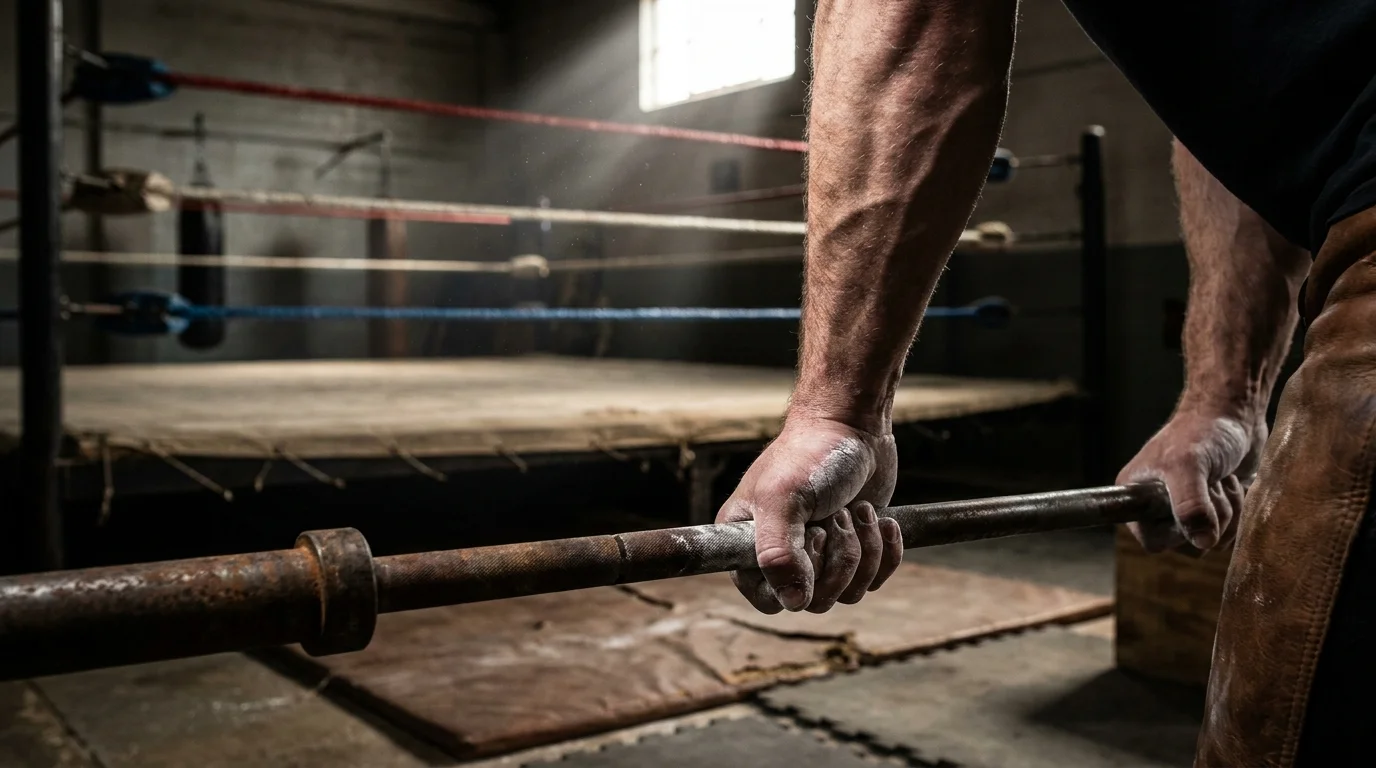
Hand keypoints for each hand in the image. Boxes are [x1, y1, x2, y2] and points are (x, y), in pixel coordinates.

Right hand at [716, 416, 903, 613]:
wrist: (853, 426)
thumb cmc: (810, 455)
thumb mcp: (784, 499)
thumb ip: (778, 553)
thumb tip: (793, 603)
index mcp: (749, 543)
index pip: (768, 598)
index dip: (795, 582)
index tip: (811, 539)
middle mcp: (782, 554)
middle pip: (815, 600)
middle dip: (838, 559)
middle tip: (837, 515)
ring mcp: (820, 555)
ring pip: (847, 593)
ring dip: (863, 552)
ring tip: (860, 511)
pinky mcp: (853, 550)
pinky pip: (873, 580)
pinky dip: (885, 553)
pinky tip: (883, 520)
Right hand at [1117, 411, 1265, 552]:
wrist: (1235, 414)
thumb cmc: (1202, 432)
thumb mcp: (1188, 466)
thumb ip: (1190, 506)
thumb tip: (1202, 543)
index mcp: (1137, 497)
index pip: (1153, 541)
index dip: (1177, 530)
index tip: (1192, 502)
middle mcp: (1158, 508)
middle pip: (1188, 545)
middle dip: (1211, 517)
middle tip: (1213, 485)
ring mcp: (1188, 511)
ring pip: (1213, 540)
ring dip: (1230, 513)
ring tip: (1225, 480)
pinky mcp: (1215, 511)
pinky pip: (1230, 533)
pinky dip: (1241, 511)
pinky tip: (1235, 485)